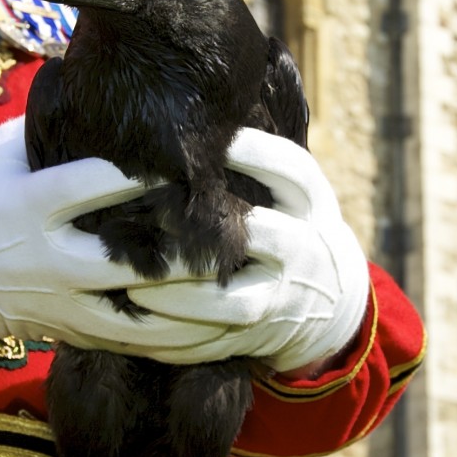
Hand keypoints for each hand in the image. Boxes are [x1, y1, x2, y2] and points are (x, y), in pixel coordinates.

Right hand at [0, 119, 245, 353]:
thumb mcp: (6, 150)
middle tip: (237, 232)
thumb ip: (62, 123)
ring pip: (134, 314)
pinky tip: (218, 330)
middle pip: (123, 259)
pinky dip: (173, 340)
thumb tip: (116, 70)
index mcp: (27, 203)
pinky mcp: (64, 331)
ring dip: (190, 306)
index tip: (194, 160)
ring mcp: (56, 301)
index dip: (144, 176)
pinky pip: (127, 342)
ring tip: (240, 288)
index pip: (91, 186)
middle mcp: (44, 257)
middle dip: (181, 250)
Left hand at [129, 129, 370, 370]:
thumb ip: (255, 160)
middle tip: (153, 211)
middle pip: (264, 236)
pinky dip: (169, 336)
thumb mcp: (293, 191)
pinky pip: (213, 344)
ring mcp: (285, 299)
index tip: (211, 135)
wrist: (329, 303)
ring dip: (177, 295)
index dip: (253, 151)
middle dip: (208, 228)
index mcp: (314, 204)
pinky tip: (128, 321)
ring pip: (233, 303)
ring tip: (127, 281)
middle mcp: (307, 250)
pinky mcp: (259, 337)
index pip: (291, 169)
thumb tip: (187, 111)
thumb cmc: (290, 224)